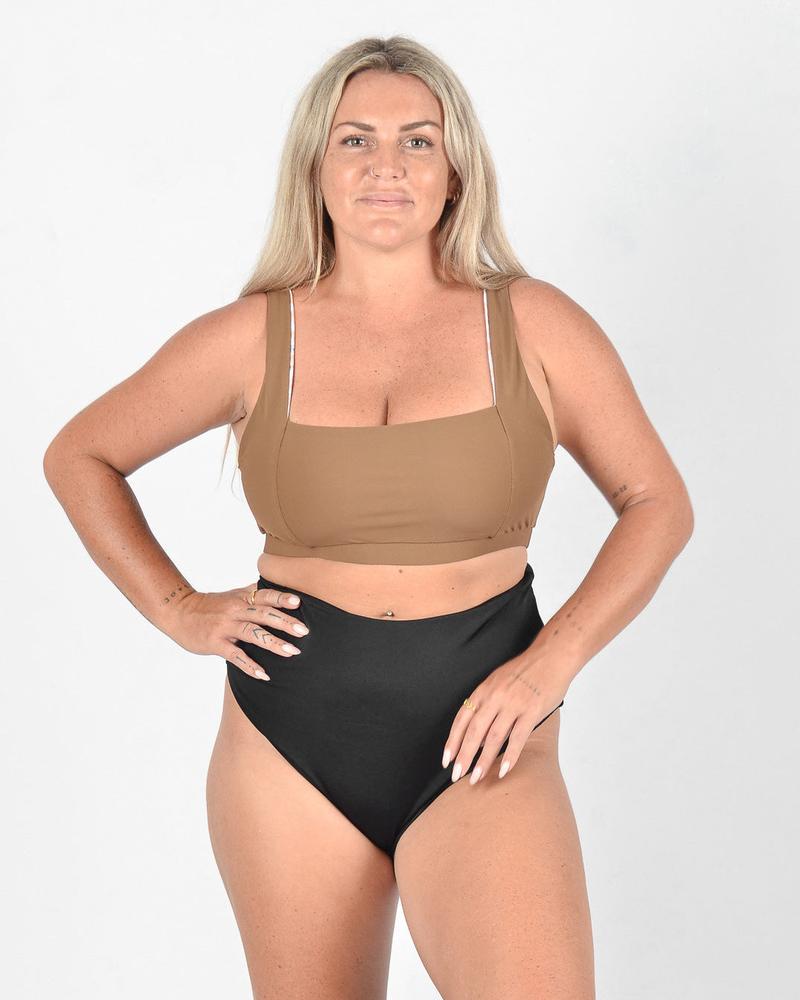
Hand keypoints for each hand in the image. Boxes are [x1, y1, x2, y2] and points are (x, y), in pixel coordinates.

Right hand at [166, 582, 309, 680]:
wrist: (179, 612)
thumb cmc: (210, 605)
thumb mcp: (232, 595)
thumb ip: (253, 594)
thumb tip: (276, 589)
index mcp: (241, 598)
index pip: (264, 595)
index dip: (281, 598)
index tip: (299, 602)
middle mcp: (235, 610)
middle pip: (263, 614)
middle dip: (285, 622)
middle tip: (304, 631)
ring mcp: (225, 627)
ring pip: (252, 634)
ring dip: (273, 643)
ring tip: (291, 652)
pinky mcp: (216, 644)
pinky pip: (235, 656)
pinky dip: (250, 666)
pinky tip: (264, 675)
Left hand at [441, 653, 568, 783]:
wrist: (551, 656)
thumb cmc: (524, 671)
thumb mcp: (498, 682)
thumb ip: (486, 707)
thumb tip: (478, 738)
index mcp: (484, 690)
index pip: (462, 719)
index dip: (453, 741)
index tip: (446, 759)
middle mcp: (495, 697)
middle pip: (474, 731)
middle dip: (463, 755)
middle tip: (456, 775)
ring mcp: (514, 704)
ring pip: (494, 737)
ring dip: (483, 760)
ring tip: (476, 777)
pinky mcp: (532, 710)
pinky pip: (518, 737)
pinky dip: (510, 756)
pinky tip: (503, 770)